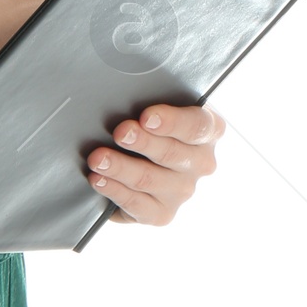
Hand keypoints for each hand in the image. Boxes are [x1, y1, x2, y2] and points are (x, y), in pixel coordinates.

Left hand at [85, 102, 225, 225]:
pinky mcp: (162, 213)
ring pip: (150, 179)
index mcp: (208, 130)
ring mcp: (183, 191)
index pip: (196, 126)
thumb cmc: (150, 120)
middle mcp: (201, 163)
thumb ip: (151, 97)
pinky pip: (138, 204)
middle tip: (119, 133)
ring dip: (121, 167)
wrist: (140, 156)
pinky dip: (115, 190)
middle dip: (142, 142)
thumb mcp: (158, 103)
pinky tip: (98, 179)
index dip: (172, 122)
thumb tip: (121, 93)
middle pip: (171, 154)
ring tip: (97, 158)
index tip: (147, 117)